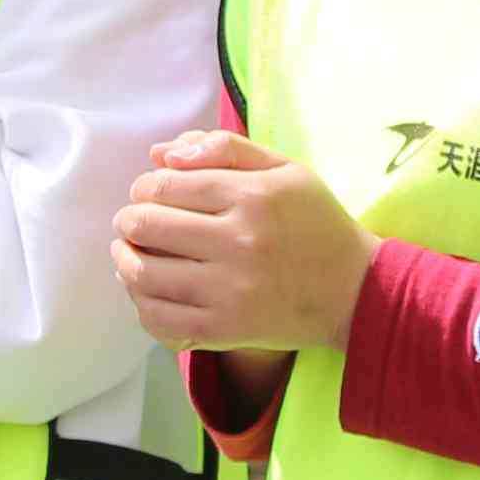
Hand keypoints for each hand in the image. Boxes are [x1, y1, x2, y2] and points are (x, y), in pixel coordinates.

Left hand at [111, 129, 373, 352]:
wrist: (354, 293)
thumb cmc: (315, 223)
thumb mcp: (284, 169)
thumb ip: (224, 148)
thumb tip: (161, 154)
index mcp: (253, 196)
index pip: (166, 184)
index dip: (144, 186)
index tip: (148, 193)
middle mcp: (240, 242)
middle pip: (147, 224)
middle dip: (129, 220)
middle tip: (133, 222)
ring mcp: (230, 291)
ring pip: (144, 272)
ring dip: (124, 259)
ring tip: (129, 253)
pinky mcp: (225, 330)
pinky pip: (159, 319)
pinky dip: (140, 303)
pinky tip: (147, 290)